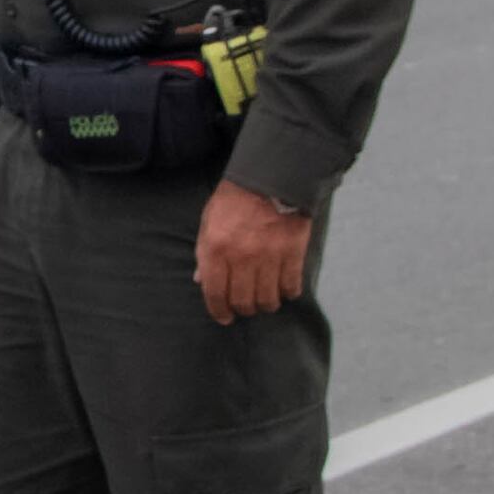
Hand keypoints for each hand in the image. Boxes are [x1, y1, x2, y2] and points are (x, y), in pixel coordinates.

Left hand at [195, 178, 313, 325]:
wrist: (270, 176)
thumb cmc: (234, 199)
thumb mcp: (209, 221)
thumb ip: (204, 253)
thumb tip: (201, 281)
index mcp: (215, 248)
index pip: (214, 293)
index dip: (218, 311)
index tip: (224, 317)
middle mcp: (241, 257)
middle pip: (242, 301)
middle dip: (243, 310)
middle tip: (245, 307)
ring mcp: (268, 257)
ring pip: (268, 300)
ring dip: (266, 305)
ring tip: (265, 299)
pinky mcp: (292, 253)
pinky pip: (291, 286)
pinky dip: (288, 293)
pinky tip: (284, 290)